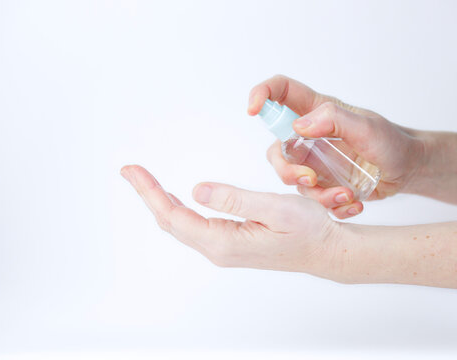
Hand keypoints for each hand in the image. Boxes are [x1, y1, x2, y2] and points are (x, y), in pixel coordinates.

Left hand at [120, 165, 345, 278]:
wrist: (325, 251)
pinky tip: (174, 197)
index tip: (132, 171)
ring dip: (160, 201)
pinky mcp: (229, 245)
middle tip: (131, 170)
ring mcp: (222, 249)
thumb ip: (234, 199)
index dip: (150, 192)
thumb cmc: (308, 230)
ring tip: (145, 180)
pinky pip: (193, 227)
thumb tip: (196, 190)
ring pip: (180, 225)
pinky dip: (177, 208)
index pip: (175, 215)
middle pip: (171, 221)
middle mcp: (218, 249)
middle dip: (148, 194)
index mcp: (224, 242)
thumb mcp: (275, 208)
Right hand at [248, 75, 426, 218]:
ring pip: (292, 180)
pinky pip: (312, 200)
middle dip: (286, 170)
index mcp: (315, 112)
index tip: (253, 110)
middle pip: (276, 149)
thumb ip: (334, 120)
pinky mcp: (321, 184)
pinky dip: (330, 206)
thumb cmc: (389, 141)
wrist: (406, 169)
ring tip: (345, 195)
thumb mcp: (368, 127)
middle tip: (309, 180)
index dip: (261, 95)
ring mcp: (313, 162)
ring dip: (316, 193)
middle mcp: (308, 137)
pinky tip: (352, 203)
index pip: (280, 92)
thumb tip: (298, 126)